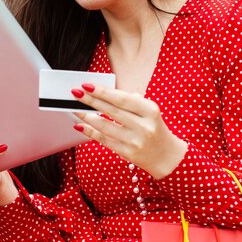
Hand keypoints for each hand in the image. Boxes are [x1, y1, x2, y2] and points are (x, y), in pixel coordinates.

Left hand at [71, 84, 186, 178]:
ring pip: (105, 126)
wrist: (166, 156)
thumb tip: (103, 94)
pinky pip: (104, 140)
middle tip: (76, 93)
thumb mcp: (149, 111)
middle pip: (112, 110)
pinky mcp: (128, 153)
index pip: (122, 99)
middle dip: (91, 100)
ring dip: (87, 116)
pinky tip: (80, 125)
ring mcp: (135, 141)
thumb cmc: (154, 128)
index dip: (103, 92)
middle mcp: (144, 126)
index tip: (87, 85)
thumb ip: (131, 101)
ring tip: (76, 109)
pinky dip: (90, 132)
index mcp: (150, 111)